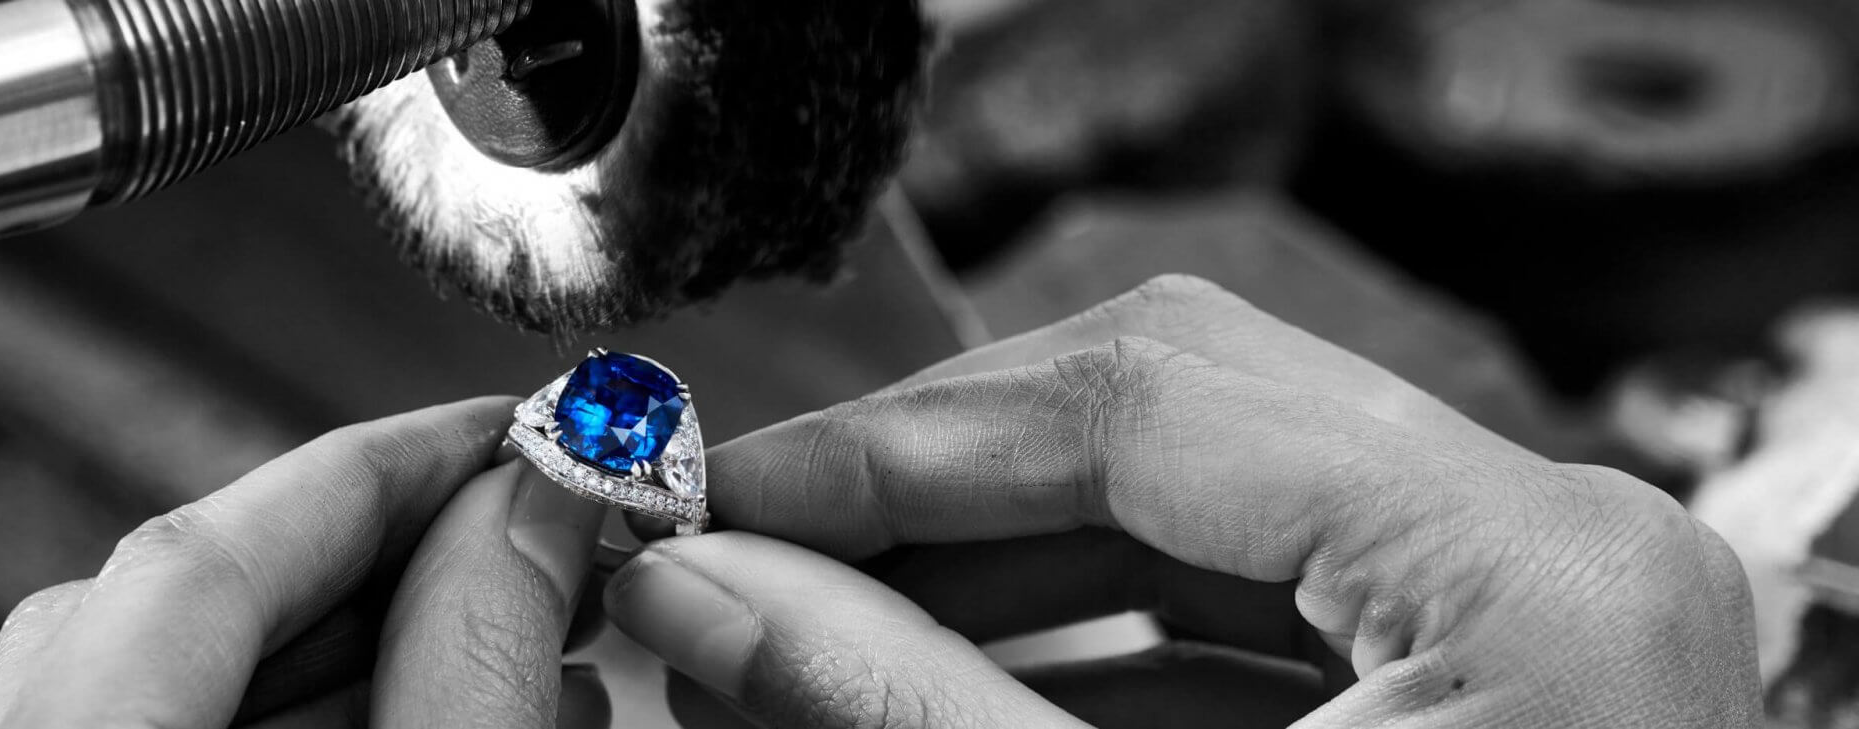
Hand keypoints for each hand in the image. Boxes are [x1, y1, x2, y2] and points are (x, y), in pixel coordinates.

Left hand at [0, 398, 611, 728]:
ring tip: (521, 630)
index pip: (203, 557)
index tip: (516, 427)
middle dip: (394, 550)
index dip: (384, 464)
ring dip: (370, 643)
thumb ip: (468, 665)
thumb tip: (529, 507)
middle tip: (539, 520)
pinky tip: (439, 710)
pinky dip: (321, 721)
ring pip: (183, 683)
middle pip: (187, 606)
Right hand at [606, 276, 1759, 726]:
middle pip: (1175, 409)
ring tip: (816, 619)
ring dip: (995, 557)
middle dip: (936, 483)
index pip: (1150, 397)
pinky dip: (1088, 635)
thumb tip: (701, 593)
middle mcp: (1556, 548)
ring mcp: (1526, 605)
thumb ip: (911, 711)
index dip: (896, 440)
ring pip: (1204, 499)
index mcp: (1529, 579)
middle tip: (752, 544)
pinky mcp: (1480, 669)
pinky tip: (940, 675)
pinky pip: (1255, 602)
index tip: (725, 494)